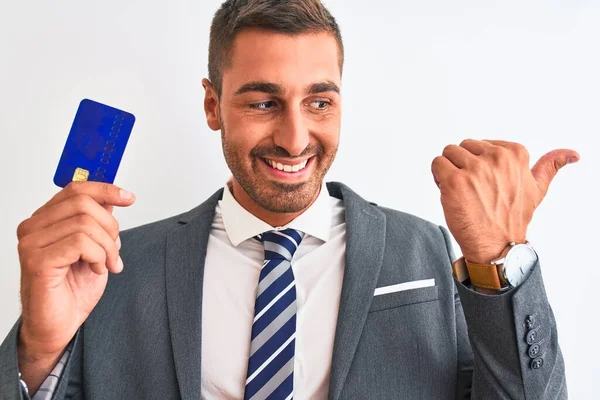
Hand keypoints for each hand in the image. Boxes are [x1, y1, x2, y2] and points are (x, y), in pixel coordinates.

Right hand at [16, 181, 135, 356]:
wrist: (60, 325)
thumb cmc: (73, 289)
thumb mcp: (95, 248)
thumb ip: (98, 223)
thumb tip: (112, 199)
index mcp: (45, 220)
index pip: (75, 189)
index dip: (105, 189)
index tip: (128, 198)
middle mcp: (33, 227)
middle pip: (82, 203)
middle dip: (110, 226)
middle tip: (115, 250)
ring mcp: (32, 243)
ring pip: (84, 223)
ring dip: (106, 246)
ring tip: (108, 264)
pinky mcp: (37, 260)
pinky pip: (80, 243)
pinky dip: (98, 256)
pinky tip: (96, 270)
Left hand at [431, 139, 578, 263]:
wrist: (497, 246)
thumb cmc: (513, 218)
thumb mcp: (537, 189)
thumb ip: (549, 167)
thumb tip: (572, 154)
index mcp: (515, 153)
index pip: (480, 144)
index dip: (478, 164)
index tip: (488, 184)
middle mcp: (496, 158)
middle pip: (461, 147)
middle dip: (462, 165)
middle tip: (473, 190)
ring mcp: (474, 169)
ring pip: (448, 154)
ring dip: (449, 172)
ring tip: (462, 192)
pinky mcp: (455, 181)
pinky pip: (437, 164)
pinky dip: (438, 178)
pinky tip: (450, 194)